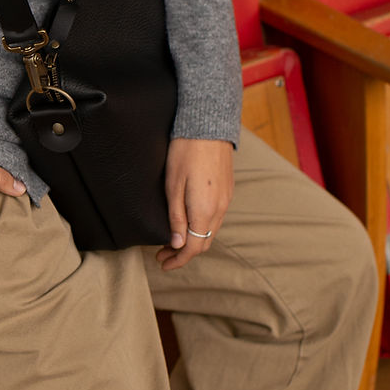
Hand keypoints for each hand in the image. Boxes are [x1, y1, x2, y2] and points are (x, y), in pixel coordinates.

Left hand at [156, 137, 233, 270]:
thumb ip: (176, 217)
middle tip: (162, 254)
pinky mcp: (227, 191)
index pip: (194, 247)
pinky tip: (188, 223)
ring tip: (172, 241)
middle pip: (204, 242)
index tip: (163, 263)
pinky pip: (216, 218)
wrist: (207, 126)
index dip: (178, 260)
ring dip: (193, 240)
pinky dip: (202, 227)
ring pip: (211, 231)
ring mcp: (226, 200)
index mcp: (205, 209)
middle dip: (183, 253)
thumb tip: (177, 244)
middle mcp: (220, 208)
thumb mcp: (173, 186)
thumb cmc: (185, 152)